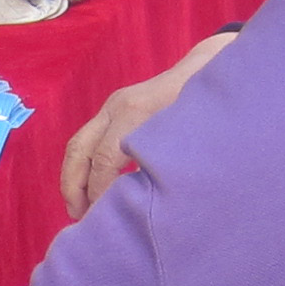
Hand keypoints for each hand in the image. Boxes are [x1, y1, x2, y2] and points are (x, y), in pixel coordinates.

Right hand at [61, 33, 230, 217]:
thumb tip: (136, 203)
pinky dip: (85, 166)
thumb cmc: (207, 107)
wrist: (212, 64)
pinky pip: (89, 140)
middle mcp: (116, 106)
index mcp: (134, 113)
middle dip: (73, 187)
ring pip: (79, 144)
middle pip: (79, 150)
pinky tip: (93, 189)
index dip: (98, 194)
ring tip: (80, 210)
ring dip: (74, 178)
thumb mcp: (190, 140)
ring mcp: (113, 105)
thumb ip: (162, 168)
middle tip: (78, 219)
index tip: (99, 220)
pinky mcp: (115, 108)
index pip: (103, 161)